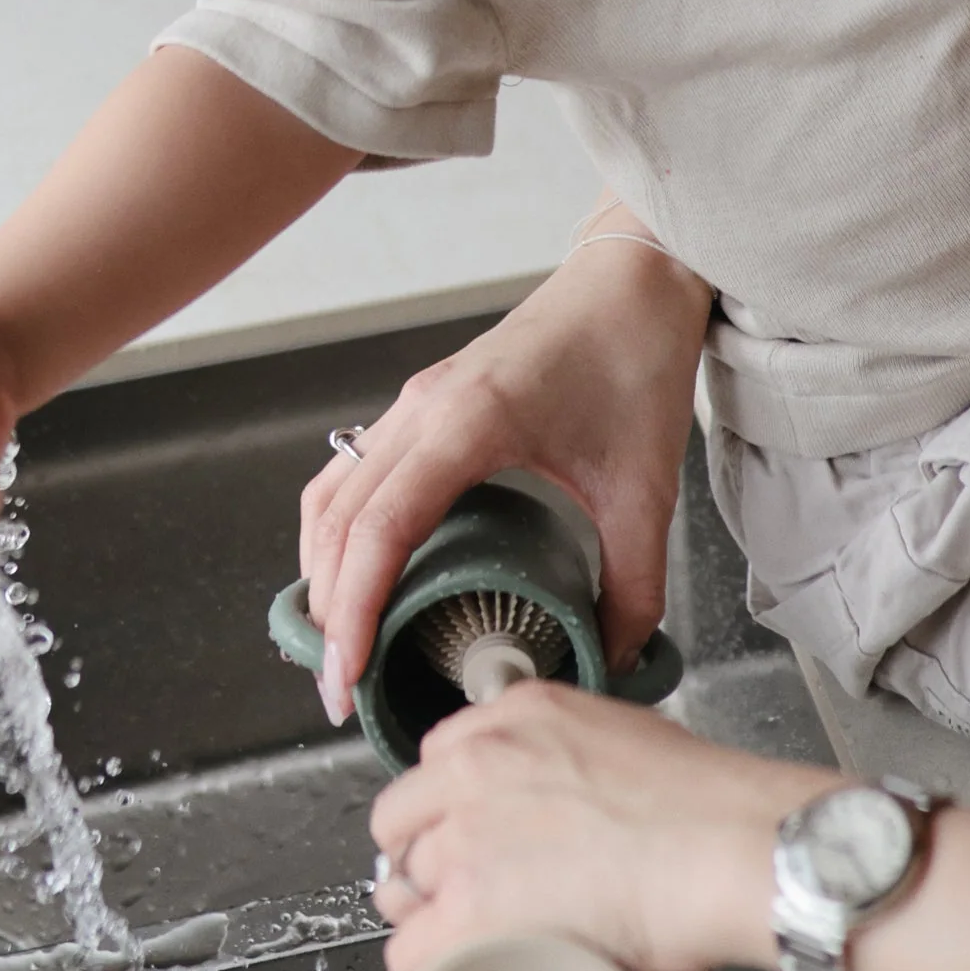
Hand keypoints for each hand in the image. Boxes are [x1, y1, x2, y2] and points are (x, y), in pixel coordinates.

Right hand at [299, 220, 711, 719]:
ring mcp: (414, 403)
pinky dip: (339, 533)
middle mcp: (423, 409)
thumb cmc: (634, 360)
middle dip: (328, 613)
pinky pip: (352, 475)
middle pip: (339, 522)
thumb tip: (614, 659)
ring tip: (340, 646)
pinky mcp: (421, 405)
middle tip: (338, 690)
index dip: (354, 611)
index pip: (381, 529)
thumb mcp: (645, 488)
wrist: (634, 280)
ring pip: (332, 497)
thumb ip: (635, 583)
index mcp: (469, 422)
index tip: (348, 677)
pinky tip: (355, 577)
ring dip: (323, 573)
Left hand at [367, 681, 824, 970]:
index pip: (437, 759)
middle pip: (403, 823)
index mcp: (519, 717)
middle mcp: (479, 765)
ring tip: (474, 941)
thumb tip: (575, 797)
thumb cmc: (711, 807)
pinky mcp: (470, 909)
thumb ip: (582, 756)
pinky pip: (411, 954)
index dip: (449, 806)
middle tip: (470, 891)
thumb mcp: (631, 739)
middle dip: (428, 859)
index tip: (468, 832)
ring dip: (430, 916)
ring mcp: (467, 837)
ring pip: (402, 888)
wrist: (734, 848)